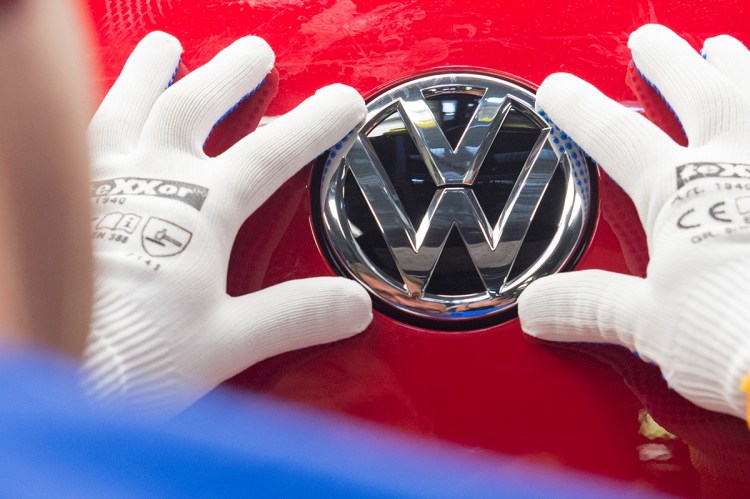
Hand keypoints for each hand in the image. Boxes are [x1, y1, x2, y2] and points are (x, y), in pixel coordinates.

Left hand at [81, 32, 371, 416]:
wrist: (52, 364)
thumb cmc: (132, 357)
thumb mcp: (228, 342)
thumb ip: (294, 315)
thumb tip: (353, 305)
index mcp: (197, 213)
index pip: (269, 154)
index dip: (312, 125)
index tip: (342, 103)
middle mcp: (147, 184)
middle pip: (194, 107)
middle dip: (232, 75)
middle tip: (256, 55)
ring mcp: (100, 185)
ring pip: (127, 107)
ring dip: (151, 73)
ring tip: (166, 49)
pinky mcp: (66, 200)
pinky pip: (81, 136)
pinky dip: (99, 112)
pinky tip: (103, 112)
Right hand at [518, 24, 749, 421]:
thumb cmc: (737, 336)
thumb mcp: (647, 324)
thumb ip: (588, 305)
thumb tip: (535, 308)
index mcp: (681, 191)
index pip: (618, 137)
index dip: (581, 110)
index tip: (558, 89)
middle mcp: (739, 165)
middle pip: (697, 95)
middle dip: (667, 64)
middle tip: (649, 40)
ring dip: (737, 68)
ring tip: (723, 47)